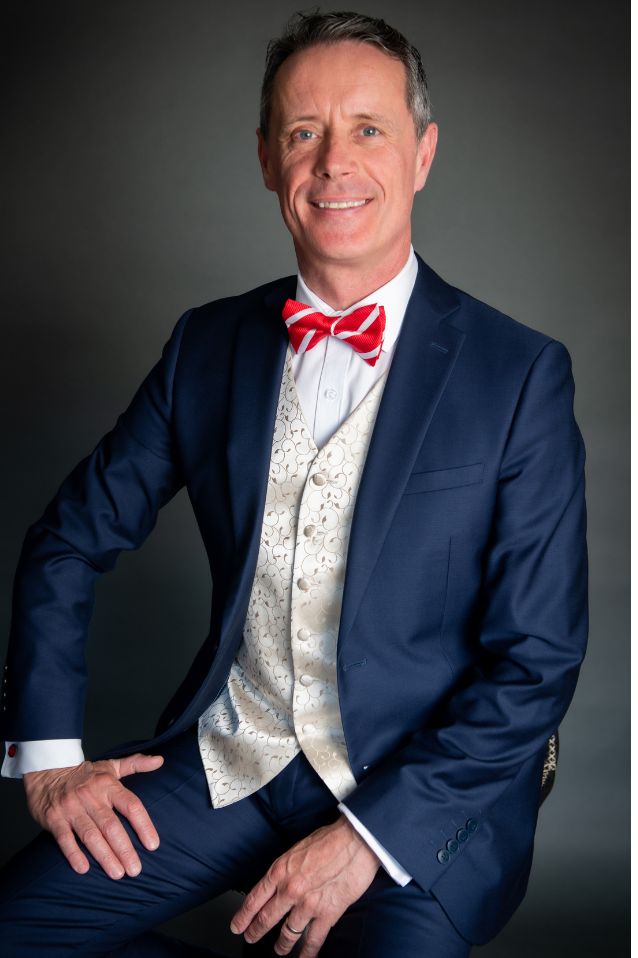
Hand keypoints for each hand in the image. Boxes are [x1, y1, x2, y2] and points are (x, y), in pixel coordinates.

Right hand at [23, 753, 163, 879]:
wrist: (48, 771)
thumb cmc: (85, 774)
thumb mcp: (111, 766)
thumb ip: (136, 764)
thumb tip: (160, 761)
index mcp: (108, 785)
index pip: (131, 805)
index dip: (143, 825)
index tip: (153, 845)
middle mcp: (91, 796)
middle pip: (111, 825)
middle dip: (124, 849)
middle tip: (135, 869)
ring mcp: (71, 808)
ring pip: (90, 835)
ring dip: (104, 856)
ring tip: (117, 873)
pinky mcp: (54, 818)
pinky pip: (64, 838)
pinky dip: (73, 853)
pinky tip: (84, 869)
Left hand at [230, 815, 379, 956]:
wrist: (355, 840)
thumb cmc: (329, 838)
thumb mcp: (297, 849)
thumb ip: (286, 868)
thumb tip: (280, 880)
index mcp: (280, 871)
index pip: (254, 899)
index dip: (243, 916)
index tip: (237, 926)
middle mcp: (290, 890)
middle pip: (266, 919)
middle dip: (256, 932)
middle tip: (250, 939)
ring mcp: (308, 904)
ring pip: (287, 933)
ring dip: (281, 945)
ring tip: (279, 951)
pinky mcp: (328, 913)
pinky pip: (313, 940)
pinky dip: (307, 953)